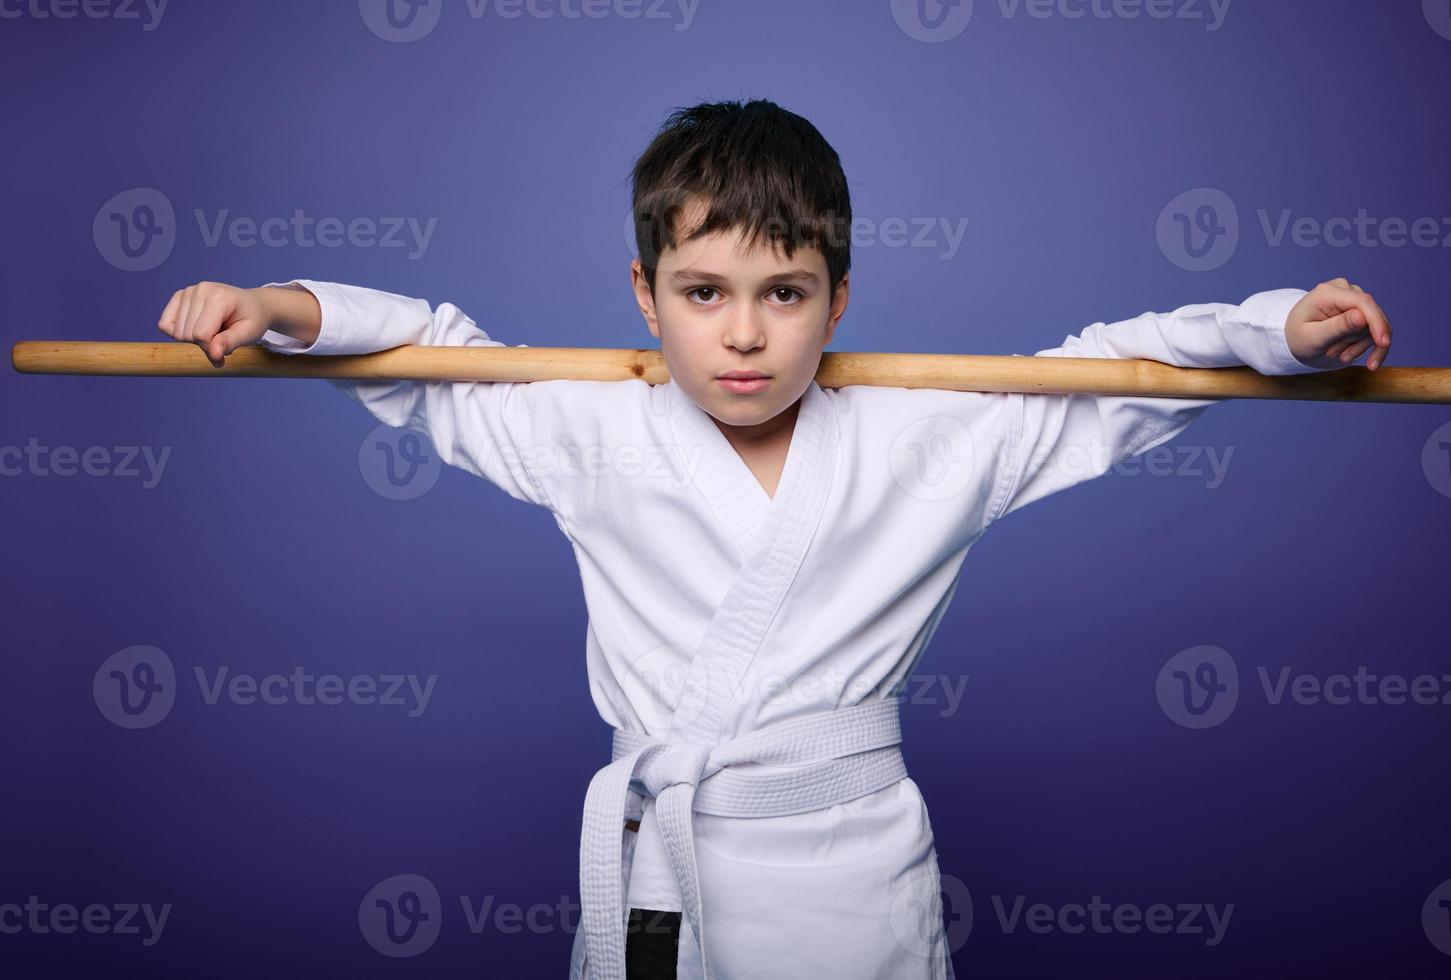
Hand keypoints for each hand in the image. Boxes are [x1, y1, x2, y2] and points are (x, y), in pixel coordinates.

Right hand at [157, 281, 273, 367]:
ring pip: (176, 332)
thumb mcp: (249, 334)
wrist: (252, 304)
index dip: (211, 349)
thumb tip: (213, 354)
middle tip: (221, 337)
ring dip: (193, 339)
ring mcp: (188, 291)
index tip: (225, 347)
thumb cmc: (252, 319)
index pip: (201, 335)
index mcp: (219, 297)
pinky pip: (165, 324)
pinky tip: (197, 327)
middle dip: (203, 344)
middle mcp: (200, 290)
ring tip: (213, 330)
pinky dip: (178, 332)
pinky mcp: (179, 296)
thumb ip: (230, 343)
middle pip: (186, 334)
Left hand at [1284, 277, 1392, 371]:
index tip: (1384, 344)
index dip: (1377, 322)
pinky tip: (1347, 354)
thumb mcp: (1312, 337)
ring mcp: (1353, 297)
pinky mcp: (1359, 308)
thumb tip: (1363, 317)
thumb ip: (1337, 327)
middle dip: (1357, 341)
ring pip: (1373, 325)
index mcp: (1327, 293)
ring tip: (1333, 352)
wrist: (1293, 337)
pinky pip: (1373, 328)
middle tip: (1332, 354)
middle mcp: (1344, 289)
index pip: (1362, 302)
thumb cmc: (1297, 337)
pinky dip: (1362, 344)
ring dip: (1356, 345)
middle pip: (1371, 316)